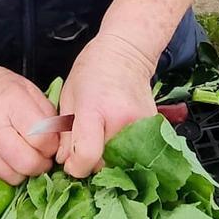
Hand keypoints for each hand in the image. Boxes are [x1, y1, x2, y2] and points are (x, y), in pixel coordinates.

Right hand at [0, 61, 59, 184]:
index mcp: (10, 104)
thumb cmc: (0, 90)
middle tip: (40, 153)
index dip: (52, 144)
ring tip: (24, 153)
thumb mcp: (30, 91)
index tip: (50, 141)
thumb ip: (48, 117)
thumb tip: (60, 147)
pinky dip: (9, 172)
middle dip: (42, 162)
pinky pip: (0, 179)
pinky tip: (8, 157)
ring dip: (26, 170)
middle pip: (29, 164)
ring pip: (15, 177)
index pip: (42, 139)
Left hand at [57, 32, 159, 178]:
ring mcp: (141, 125)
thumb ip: (65, 133)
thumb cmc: (91, 71)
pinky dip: (122, 151)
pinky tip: (113, 137)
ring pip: (120, 161)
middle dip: (89, 163)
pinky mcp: (154, 127)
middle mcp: (121, 120)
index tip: (69, 162)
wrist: (127, 52)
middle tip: (82, 150)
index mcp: (94, 109)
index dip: (75, 166)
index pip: (87, 155)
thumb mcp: (68, 98)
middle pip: (103, 163)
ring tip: (99, 142)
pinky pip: (134, 151)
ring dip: (107, 159)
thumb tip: (65, 162)